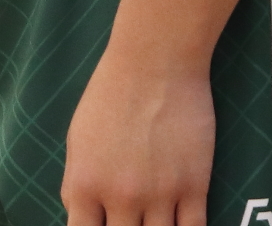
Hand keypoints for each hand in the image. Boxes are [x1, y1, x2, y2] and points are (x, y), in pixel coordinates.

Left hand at [62, 46, 215, 225]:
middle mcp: (121, 198)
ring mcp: (161, 195)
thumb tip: (85, 219)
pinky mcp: (194, 186)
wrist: (156, 61)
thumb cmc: (110, 94)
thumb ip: (78, 186)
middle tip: (131, 221)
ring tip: (153, 223)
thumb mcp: (77, 140)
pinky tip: (180, 225)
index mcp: (84, 187)